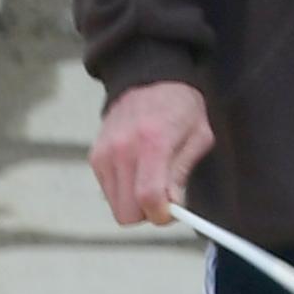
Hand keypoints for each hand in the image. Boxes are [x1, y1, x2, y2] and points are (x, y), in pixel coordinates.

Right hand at [91, 81, 212, 225]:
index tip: (172, 212)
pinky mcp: (96, 156)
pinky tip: (137, 172)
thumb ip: (182, 173)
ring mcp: (105, 152)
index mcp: (153, 142)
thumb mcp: (198, 136)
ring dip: (135, 203)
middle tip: (164, 199)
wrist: (148, 78)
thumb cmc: (180, 107)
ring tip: (151, 181)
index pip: (148, 196)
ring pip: (116, 206)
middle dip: (147, 213)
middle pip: (126, 211)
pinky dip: (124, 191)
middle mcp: (123, 149)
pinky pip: (109, 192)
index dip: (161, 214)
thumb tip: (172, 206)